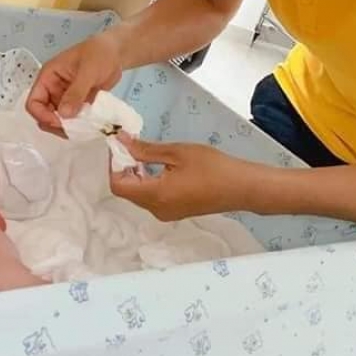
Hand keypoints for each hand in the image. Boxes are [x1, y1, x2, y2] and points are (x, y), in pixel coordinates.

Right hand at [26, 33, 122, 130]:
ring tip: (84, 128)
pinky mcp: (79, 104)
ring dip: (68, 127)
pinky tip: (90, 126)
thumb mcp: (87, 70)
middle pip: (44, 114)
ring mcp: (66, 98)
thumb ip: (76, 92)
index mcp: (48, 77)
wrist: (116, 53)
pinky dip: (80, 125)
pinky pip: (74, 119)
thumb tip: (64, 113)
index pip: (33, 101)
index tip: (59, 122)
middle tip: (73, 129)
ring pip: (59, 119)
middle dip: (55, 124)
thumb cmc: (99, 53)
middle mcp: (54, 89)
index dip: (42, 115)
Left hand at [110, 136, 259, 219]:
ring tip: (144, 152)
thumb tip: (121, 141)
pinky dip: (147, 181)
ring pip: (139, 195)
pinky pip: (152, 198)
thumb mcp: (176, 153)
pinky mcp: (175, 212)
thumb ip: (145, 150)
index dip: (114, 164)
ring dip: (136, 174)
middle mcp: (156, 210)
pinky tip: (158, 166)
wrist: (241, 187)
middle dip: (124, 167)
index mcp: (154, 196)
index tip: (119, 145)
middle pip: (127, 191)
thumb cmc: (211, 167)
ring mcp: (166, 214)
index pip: (118, 186)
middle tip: (131, 144)